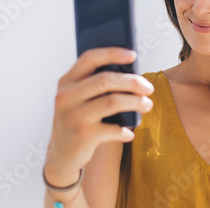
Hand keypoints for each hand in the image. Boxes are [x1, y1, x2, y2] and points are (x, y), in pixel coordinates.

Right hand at [44, 47, 154, 186]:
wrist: (61, 155)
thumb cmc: (78, 120)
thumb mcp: (78, 99)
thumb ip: (95, 85)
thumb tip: (132, 74)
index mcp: (66, 82)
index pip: (89, 58)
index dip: (112, 53)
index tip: (133, 55)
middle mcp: (65, 96)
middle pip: (105, 80)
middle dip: (132, 82)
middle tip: (149, 88)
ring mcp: (72, 116)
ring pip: (112, 102)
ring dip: (135, 103)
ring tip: (147, 105)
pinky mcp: (82, 135)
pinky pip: (112, 128)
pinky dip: (125, 130)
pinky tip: (129, 133)